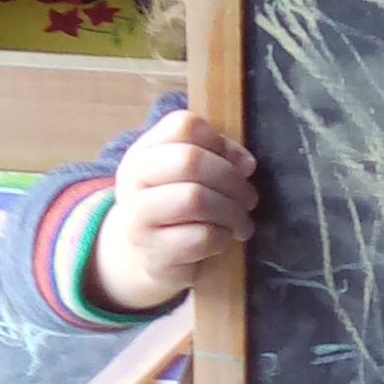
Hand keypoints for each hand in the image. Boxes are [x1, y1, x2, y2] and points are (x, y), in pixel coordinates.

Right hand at [86, 109, 256, 313]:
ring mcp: (139, 217)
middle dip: (231, 179)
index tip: (238, 164)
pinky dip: (222, 237)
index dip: (219, 140)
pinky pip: (201, 237)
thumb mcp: (188, 176)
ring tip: (241, 222)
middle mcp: (134, 179)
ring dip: (231, 211)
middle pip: (190, 160)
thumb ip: (216, 157)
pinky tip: (224, 239)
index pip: (182, 125)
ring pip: (194, 199)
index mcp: (145, 151)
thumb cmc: (176, 209)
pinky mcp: (155, 252)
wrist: (147, 258)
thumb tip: (246, 163)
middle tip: (248, 198)